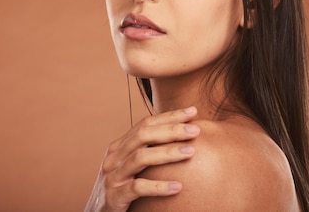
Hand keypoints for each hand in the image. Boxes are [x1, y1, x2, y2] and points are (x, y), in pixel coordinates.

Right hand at [84, 106, 200, 211]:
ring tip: (191, 151)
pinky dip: (158, 187)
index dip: (169, 116)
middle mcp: (114, 157)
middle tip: (196, 129)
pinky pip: (137, 188)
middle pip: (143, 135)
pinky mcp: (114, 197)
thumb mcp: (131, 167)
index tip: (192, 111)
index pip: (145, 124)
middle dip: (171, 130)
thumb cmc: (122, 188)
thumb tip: (182, 139)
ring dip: (168, 152)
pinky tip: (177, 187)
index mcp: (120, 146)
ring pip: (141, 158)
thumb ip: (148, 152)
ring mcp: (113, 176)